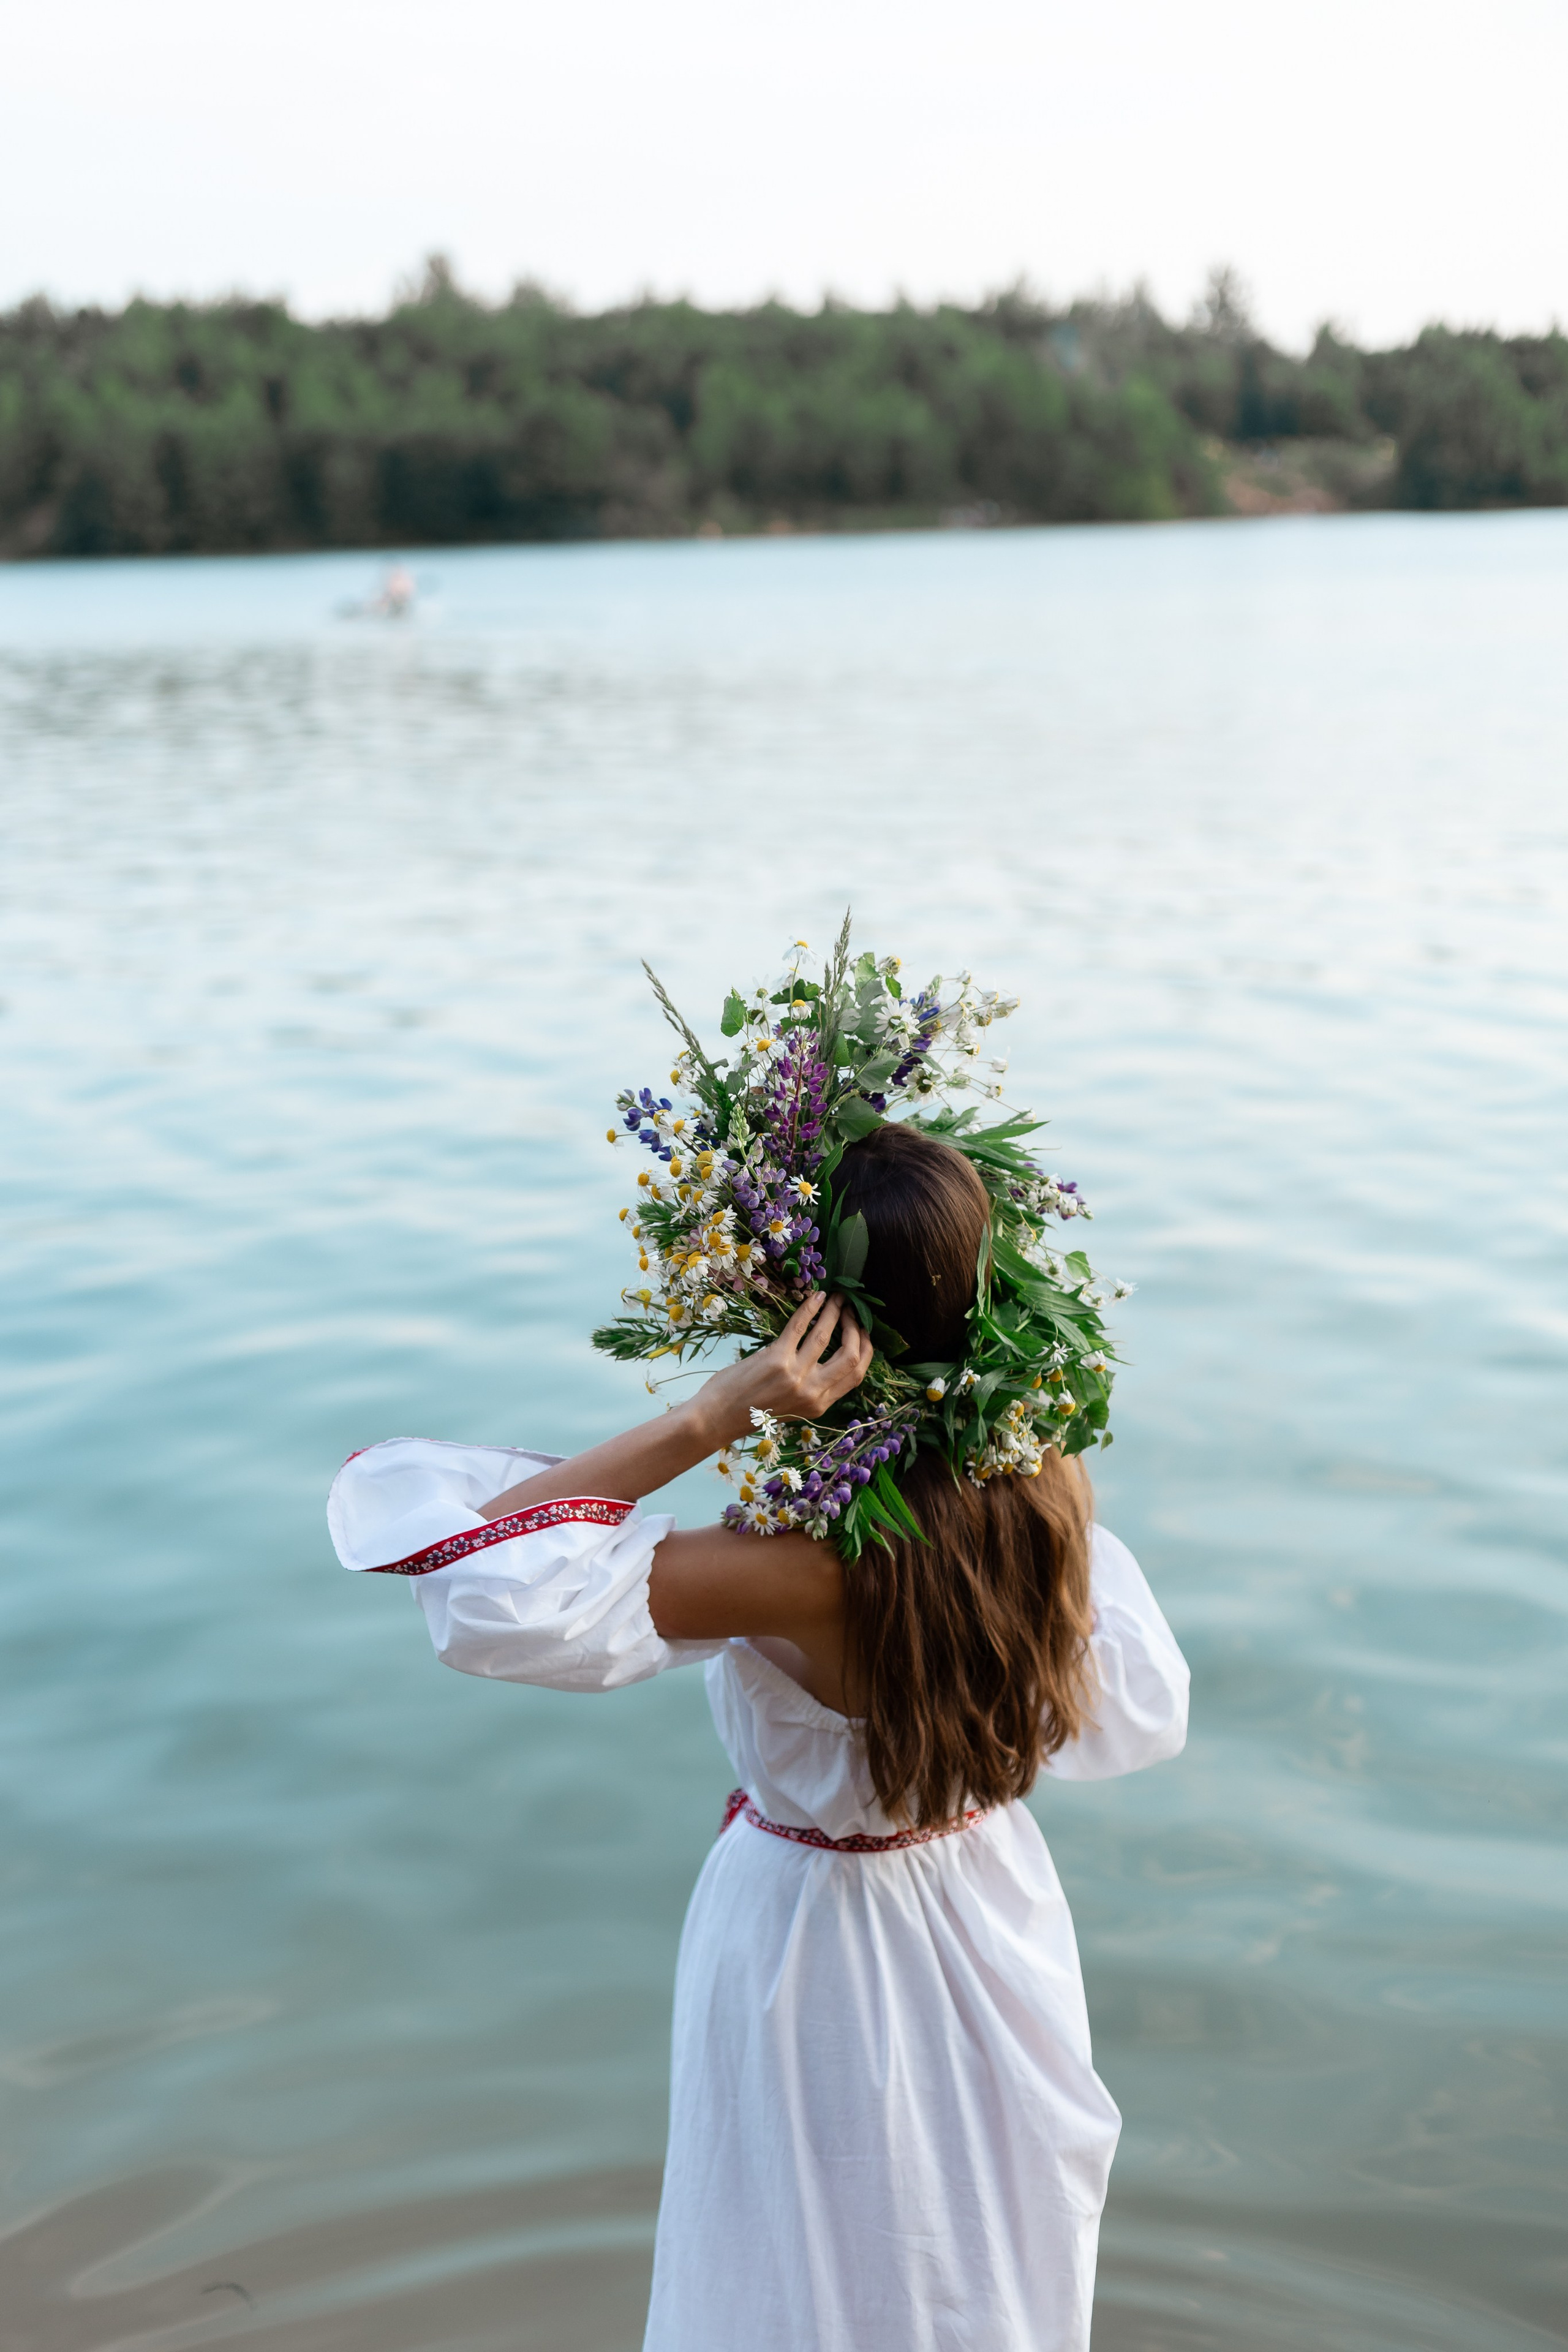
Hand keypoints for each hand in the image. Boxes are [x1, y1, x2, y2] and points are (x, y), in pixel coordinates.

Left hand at [693, 1293, 872, 1447]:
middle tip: (851, 1311)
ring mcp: (795, 1375)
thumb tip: (828, 1359)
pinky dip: (809, 1308)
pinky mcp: (776, 1359)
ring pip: (825, 1336)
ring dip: (834, 1312)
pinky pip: (799, 1326)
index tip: (862, 1331)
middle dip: (855, 1328)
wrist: (718, 1417)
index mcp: (818, 1406)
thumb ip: (812, 1389)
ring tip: (836, 1298)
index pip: (856, 1375)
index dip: (865, 1349)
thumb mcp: (792, 1408)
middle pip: (851, 1356)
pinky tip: (816, 1297)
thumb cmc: (752, 1411)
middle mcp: (811, 1392)